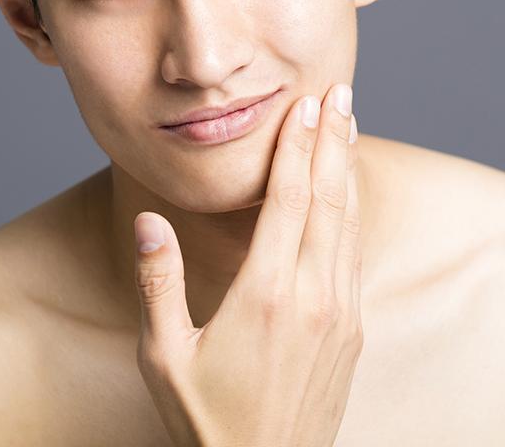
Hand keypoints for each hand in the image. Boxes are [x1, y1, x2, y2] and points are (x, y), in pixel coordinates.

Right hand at [131, 83, 363, 446]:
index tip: (307, 104)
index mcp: (265, 296)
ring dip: (349, 169)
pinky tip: (349, 193)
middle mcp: (313, 298)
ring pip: (350, 224)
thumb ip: (158, 282)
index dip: (299, 146)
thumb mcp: (164, 356)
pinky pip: (355, 255)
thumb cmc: (206, 422)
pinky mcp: (352, 332)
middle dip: (334, 139)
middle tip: (341, 91)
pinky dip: (353, 213)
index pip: (290, 200)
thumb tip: (149, 219)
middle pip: (330, 199)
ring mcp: (340, 315)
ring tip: (350, 125)